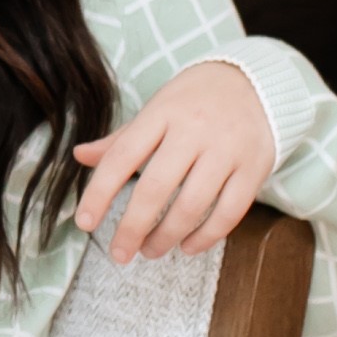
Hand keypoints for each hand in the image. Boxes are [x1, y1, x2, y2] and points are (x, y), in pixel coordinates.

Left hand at [72, 60, 274, 263]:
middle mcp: (194, 130)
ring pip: (192, 205)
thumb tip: (79, 156)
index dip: (100, 192)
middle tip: (119, 253)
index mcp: (162, 113)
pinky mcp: (254, 168)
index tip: (84, 223)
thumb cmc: (195, 102)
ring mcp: (227, 150)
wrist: (257, 82)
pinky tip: (187, 247)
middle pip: (156, 187)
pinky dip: (206, 237)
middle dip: (132, 227)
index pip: (122, 156)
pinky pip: (229, 212)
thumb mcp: (156, 110)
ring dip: (166, 236)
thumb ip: (121, 139)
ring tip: (150, 251)